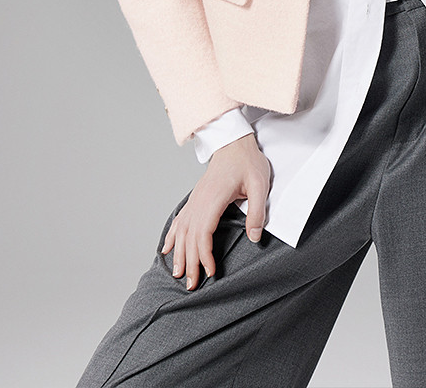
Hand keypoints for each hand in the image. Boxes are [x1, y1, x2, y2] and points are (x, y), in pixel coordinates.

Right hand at [161, 132, 269, 290]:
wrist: (234, 141)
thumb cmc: (247, 161)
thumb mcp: (259, 184)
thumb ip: (257, 211)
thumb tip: (254, 237)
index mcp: (213, 198)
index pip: (203, 233)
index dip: (204, 255)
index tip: (210, 272)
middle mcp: (199, 201)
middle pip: (190, 237)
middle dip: (189, 262)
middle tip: (191, 286)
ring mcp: (195, 199)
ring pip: (181, 231)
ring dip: (178, 253)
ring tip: (177, 274)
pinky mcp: (196, 198)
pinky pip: (179, 220)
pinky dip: (171, 236)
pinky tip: (166, 249)